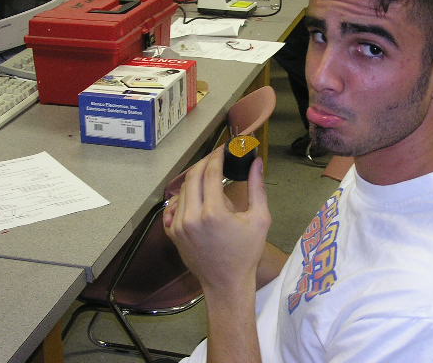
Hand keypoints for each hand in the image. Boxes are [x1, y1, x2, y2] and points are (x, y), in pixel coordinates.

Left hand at [163, 147, 270, 291]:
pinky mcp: (172, 234)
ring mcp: (178, 226)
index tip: (224, 148)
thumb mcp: (260, 219)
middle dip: (204, 162)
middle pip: (192, 176)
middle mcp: (191, 217)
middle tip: (216, 158)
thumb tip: (256, 161)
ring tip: (210, 177)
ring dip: (195, 179)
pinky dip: (183, 197)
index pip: (210, 172)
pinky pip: (173, 207)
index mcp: (213, 212)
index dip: (217, 156)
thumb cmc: (246, 253)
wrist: (226, 283)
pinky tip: (196, 197)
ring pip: (182, 190)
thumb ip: (257, 187)